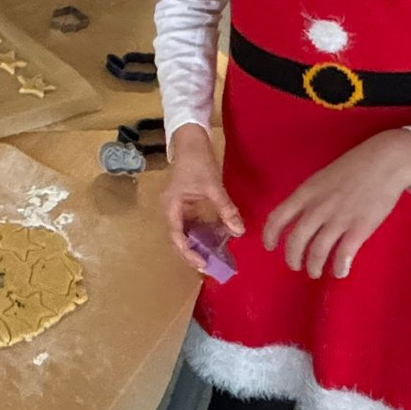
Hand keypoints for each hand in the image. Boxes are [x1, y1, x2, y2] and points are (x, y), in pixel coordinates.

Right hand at [160, 124, 244, 274]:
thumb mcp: (213, 185)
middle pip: (179, 239)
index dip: (189, 252)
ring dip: (199, 245)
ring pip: (186, 233)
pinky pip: (193, 225)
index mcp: (171, 207)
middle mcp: (171, 211)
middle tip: (211, 268)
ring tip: (215, 259)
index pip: (177, 236)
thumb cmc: (197, 161)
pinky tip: (217, 240)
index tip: (203, 263)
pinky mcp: (186, 205)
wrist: (191, 141)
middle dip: (194, 254)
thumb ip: (225, 209)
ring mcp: (178, 208)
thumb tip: (239, 231)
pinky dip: (203, 234)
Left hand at [262, 129, 410, 279]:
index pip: (277, 217)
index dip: (270, 235)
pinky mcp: (359, 228)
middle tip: (295, 266)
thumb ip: (309, 198)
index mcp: (305, 193)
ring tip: (315, 272)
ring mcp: (338, 219)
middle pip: (295, 240)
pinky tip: (340, 271)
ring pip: (318, 251)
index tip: (269, 247)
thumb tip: (300, 218)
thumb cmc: (353, 168)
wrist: (385, 162)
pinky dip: (339, 267)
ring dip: (314, 266)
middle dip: (292, 258)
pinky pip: (343, 254)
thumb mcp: (321, 179)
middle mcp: (317, 207)